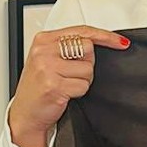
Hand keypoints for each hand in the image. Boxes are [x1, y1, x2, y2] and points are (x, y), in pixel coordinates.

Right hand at [9, 25, 129, 146]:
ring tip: (65, 85)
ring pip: (88, 69)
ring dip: (82, 80)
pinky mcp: (54, 85)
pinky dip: (79, 92)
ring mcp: (47, 67)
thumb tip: (101, 41)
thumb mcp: (49, 60)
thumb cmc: (39, 88)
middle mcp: (43, 51)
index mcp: (43, 40)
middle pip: (88, 48)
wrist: (25, 115)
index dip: (105, 36)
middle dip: (87, 64)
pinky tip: (65, 94)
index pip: (82, 31)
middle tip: (70, 75)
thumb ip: (69, 47)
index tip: (121, 42)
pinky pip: (83, 85)